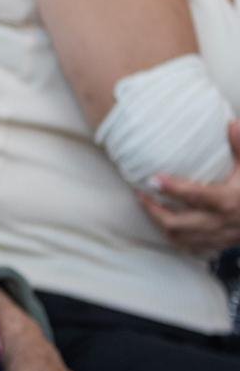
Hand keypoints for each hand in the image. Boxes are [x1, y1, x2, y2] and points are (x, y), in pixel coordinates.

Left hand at [139, 122, 239, 253]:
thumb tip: (231, 123)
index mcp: (228, 201)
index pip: (194, 195)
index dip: (171, 188)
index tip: (153, 178)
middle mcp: (220, 222)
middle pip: (176, 223)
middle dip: (153, 210)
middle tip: (141, 194)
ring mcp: (219, 237)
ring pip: (179, 238)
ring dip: (161, 224)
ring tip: (149, 206)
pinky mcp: (220, 244)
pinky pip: (190, 246)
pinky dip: (176, 236)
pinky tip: (167, 223)